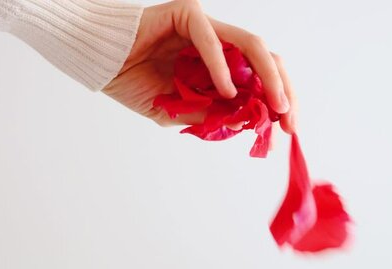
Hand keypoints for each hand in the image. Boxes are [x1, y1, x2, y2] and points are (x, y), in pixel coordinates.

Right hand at [102, 0, 297, 133]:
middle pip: (265, 61)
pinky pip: (210, 40)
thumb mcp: (178, 111)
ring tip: (273, 105)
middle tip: (288, 120)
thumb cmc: (135, 83)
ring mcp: (206, 26)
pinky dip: (221, 67)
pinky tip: (226, 91)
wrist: (102, 65)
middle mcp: (219, 43)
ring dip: (266, 77)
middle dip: (282, 90)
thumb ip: (209, 116)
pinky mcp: (187, 14)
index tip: (286, 130)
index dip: (277, 102)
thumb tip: (246, 125)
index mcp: (219, 65)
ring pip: (250, 45)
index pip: (259, 79)